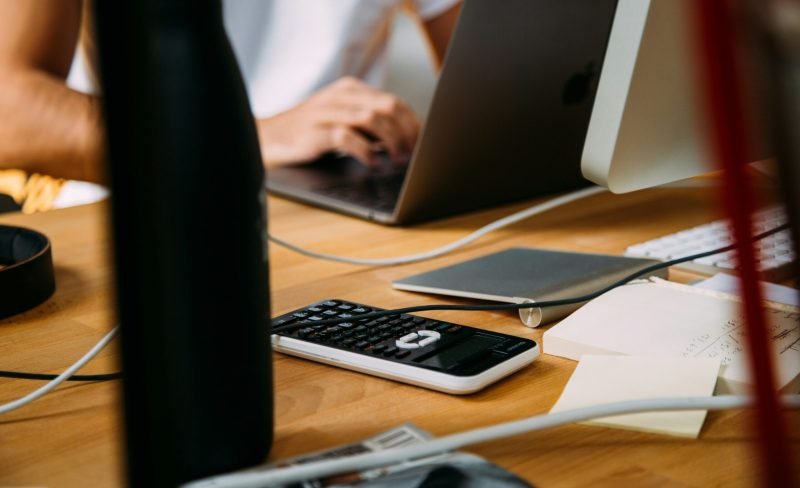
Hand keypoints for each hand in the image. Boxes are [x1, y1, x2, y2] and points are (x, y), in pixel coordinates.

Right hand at [256, 77, 420, 167]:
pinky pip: (348, 138)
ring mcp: (327, 113)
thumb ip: (370, 124)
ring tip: (397, 161)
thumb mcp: (342, 120)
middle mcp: (341, 97)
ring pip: (372, 120)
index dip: (413, 123)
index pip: (393, 101)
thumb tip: (406, 140)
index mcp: (351, 90)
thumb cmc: (311, 133)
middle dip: (407, 133)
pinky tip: (373, 165)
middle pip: (388, 107)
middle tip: (413, 154)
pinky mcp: (316, 132)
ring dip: (391, 143)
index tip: (423, 143)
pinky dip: (366, 153)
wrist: (269, 138)